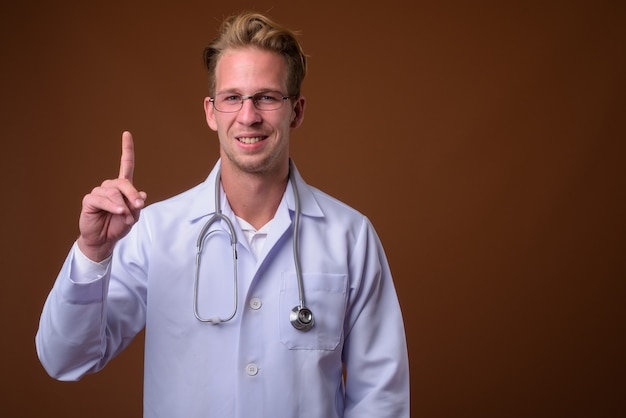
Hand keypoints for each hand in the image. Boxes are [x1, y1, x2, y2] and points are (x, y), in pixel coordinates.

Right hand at [77, 131, 146, 260]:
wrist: (104, 240)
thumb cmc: (118, 226)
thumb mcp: (133, 216)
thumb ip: (136, 205)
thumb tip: (141, 193)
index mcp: (122, 188)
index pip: (125, 165)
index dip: (126, 149)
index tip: (126, 134)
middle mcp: (110, 187)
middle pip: (123, 182)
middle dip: (132, 194)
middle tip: (138, 205)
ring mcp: (99, 193)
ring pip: (114, 192)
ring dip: (123, 206)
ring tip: (126, 217)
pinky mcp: (89, 200)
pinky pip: (102, 199)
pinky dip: (113, 206)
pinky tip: (118, 212)